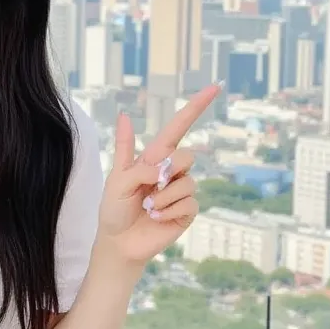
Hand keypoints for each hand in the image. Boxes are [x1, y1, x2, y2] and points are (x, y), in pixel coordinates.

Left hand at [95, 86, 219, 266]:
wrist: (119, 242)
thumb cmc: (114, 208)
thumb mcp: (116, 178)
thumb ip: (127, 151)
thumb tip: (125, 116)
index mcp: (154, 157)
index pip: (178, 127)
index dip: (196, 107)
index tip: (215, 87)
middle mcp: (172, 171)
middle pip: (188, 156)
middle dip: (169, 171)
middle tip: (149, 187)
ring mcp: (181, 190)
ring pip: (188, 182)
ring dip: (163, 197)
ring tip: (148, 207)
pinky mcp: (187, 210)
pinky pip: (188, 203)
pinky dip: (168, 211)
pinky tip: (156, 218)